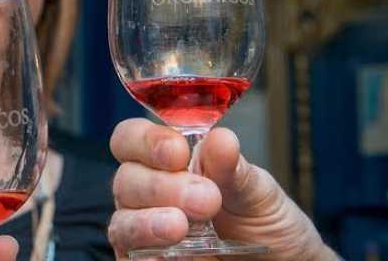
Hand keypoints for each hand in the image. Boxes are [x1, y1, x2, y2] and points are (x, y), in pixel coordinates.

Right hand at [108, 118, 337, 259]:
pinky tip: (168, 256)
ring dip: (148, 223)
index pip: (131, 139)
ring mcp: (146, 232)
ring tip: (180, 227)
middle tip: (206, 199)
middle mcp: (150, 194)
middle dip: (161, 186)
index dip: (146, 141)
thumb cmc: (265, 222)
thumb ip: (234, 168)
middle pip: (125, 180)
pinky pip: (131, 259)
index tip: (178, 151)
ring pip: (122, 222)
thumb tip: (220, 139)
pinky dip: (146, 255)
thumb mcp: (258, 192)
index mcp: (169, 163)